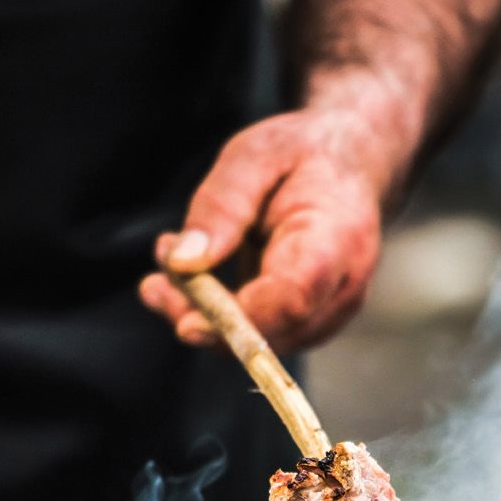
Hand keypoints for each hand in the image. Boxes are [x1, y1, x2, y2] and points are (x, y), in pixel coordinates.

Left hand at [140, 107, 388, 353]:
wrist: (346, 166)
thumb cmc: (299, 155)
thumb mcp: (253, 156)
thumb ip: (221, 207)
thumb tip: (183, 264)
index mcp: (336, 240)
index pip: (292, 300)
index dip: (238, 321)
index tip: (184, 323)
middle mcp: (342, 289)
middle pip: (268, 334)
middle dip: (203, 318)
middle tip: (154, 284)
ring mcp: (328, 315)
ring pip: (256, 344)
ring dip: (202, 316)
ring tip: (168, 263)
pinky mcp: (307, 325)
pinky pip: (256, 337)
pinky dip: (216, 316)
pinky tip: (190, 278)